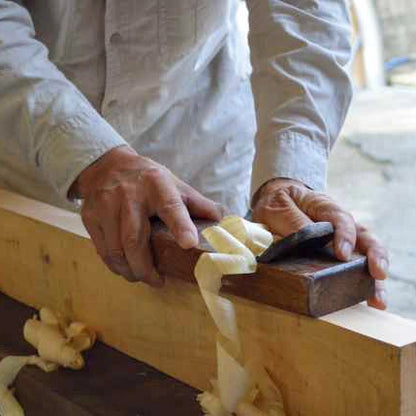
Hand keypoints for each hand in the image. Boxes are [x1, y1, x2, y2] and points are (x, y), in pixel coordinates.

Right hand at [70, 145, 221, 285]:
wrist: (107, 166)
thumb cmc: (148, 179)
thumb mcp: (175, 184)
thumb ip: (198, 203)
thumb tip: (224, 220)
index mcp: (157, 185)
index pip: (171, 206)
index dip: (181, 226)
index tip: (189, 244)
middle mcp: (129, 194)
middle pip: (134, 239)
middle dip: (145, 268)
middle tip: (157, 281)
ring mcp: (106, 205)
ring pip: (115, 249)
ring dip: (129, 270)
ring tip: (140, 277)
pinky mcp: (90, 216)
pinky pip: (102, 249)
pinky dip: (114, 264)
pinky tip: (124, 267)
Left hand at [252, 178, 388, 308]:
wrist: (275, 202)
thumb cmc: (277, 203)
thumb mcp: (277, 207)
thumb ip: (291, 219)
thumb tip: (305, 237)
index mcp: (324, 206)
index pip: (340, 218)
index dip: (345, 235)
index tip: (343, 254)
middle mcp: (339, 223)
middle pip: (364, 236)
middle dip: (374, 255)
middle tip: (378, 273)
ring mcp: (340, 239)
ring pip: (364, 255)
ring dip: (372, 277)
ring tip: (377, 299)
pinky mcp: (335, 255)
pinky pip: (352, 268)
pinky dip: (362, 284)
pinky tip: (368, 301)